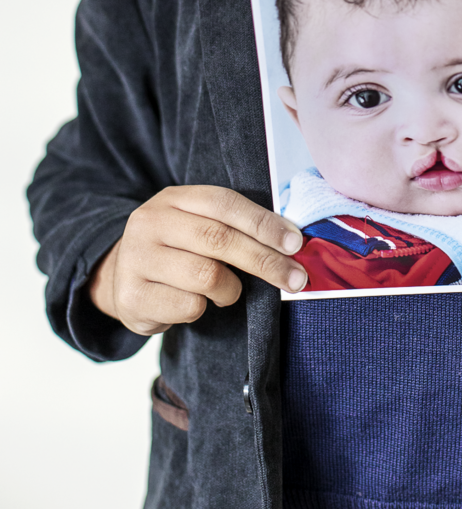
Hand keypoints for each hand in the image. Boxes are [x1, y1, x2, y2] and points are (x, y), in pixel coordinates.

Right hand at [88, 185, 305, 335]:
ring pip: (207, 276)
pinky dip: (204, 309)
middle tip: (295, 278)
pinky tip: (196, 303)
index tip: (295, 243)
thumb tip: (290, 243)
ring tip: (229, 291)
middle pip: (219, 239)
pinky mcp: (132, 297)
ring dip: (231, 289)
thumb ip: (233, 226)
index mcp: (173, 199)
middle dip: (265, 261)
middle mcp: (150, 223)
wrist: (119, 278)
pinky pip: (189, 306)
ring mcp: (137, 259)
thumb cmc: (175, 250)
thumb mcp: (195, 225)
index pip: (225, 203)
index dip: (264, 222)